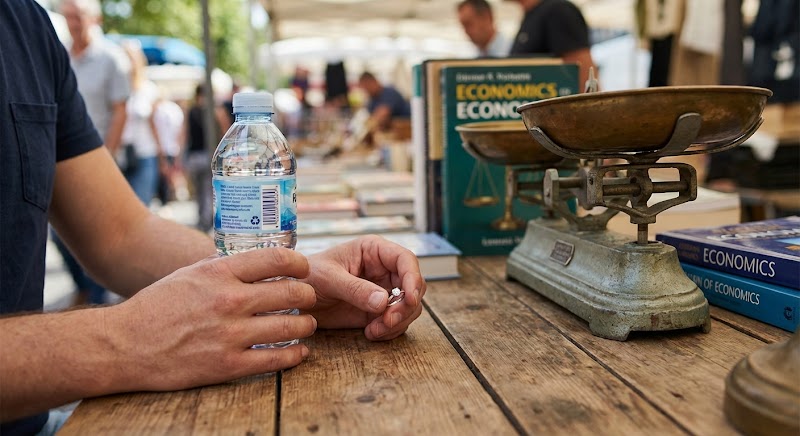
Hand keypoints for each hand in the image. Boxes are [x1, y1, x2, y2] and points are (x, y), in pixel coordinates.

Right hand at [103, 248, 316, 391]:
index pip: (277, 260)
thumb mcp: (191, 274)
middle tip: (309, 299)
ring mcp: (230, 335)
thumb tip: (259, 263)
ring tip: (306, 324)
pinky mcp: (227, 365)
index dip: (300, 264)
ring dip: (306, 325)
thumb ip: (225, 268)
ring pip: (291, 327)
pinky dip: (295, 355)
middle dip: (308, 295)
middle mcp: (229, 301)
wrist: (123, 345)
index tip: (304, 269)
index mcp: (219, 272)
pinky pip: (276, 360)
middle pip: (293, 293)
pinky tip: (299, 351)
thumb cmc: (157, 306)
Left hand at [302, 235, 425, 340]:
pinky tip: (371, 333)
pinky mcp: (378, 311)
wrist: (295, 299)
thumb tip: (383, 301)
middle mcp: (384, 269)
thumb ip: (355, 289)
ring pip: (409, 306)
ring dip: (398, 321)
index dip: (412, 278)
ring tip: (374, 330)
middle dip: (406, 306)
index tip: (409, 298)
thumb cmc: (308, 276)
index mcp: (374, 251)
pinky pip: (397, 322)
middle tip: (388, 321)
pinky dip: (390, 331)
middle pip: (413, 286)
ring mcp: (383, 291)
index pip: (406, 259)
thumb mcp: (328, 279)